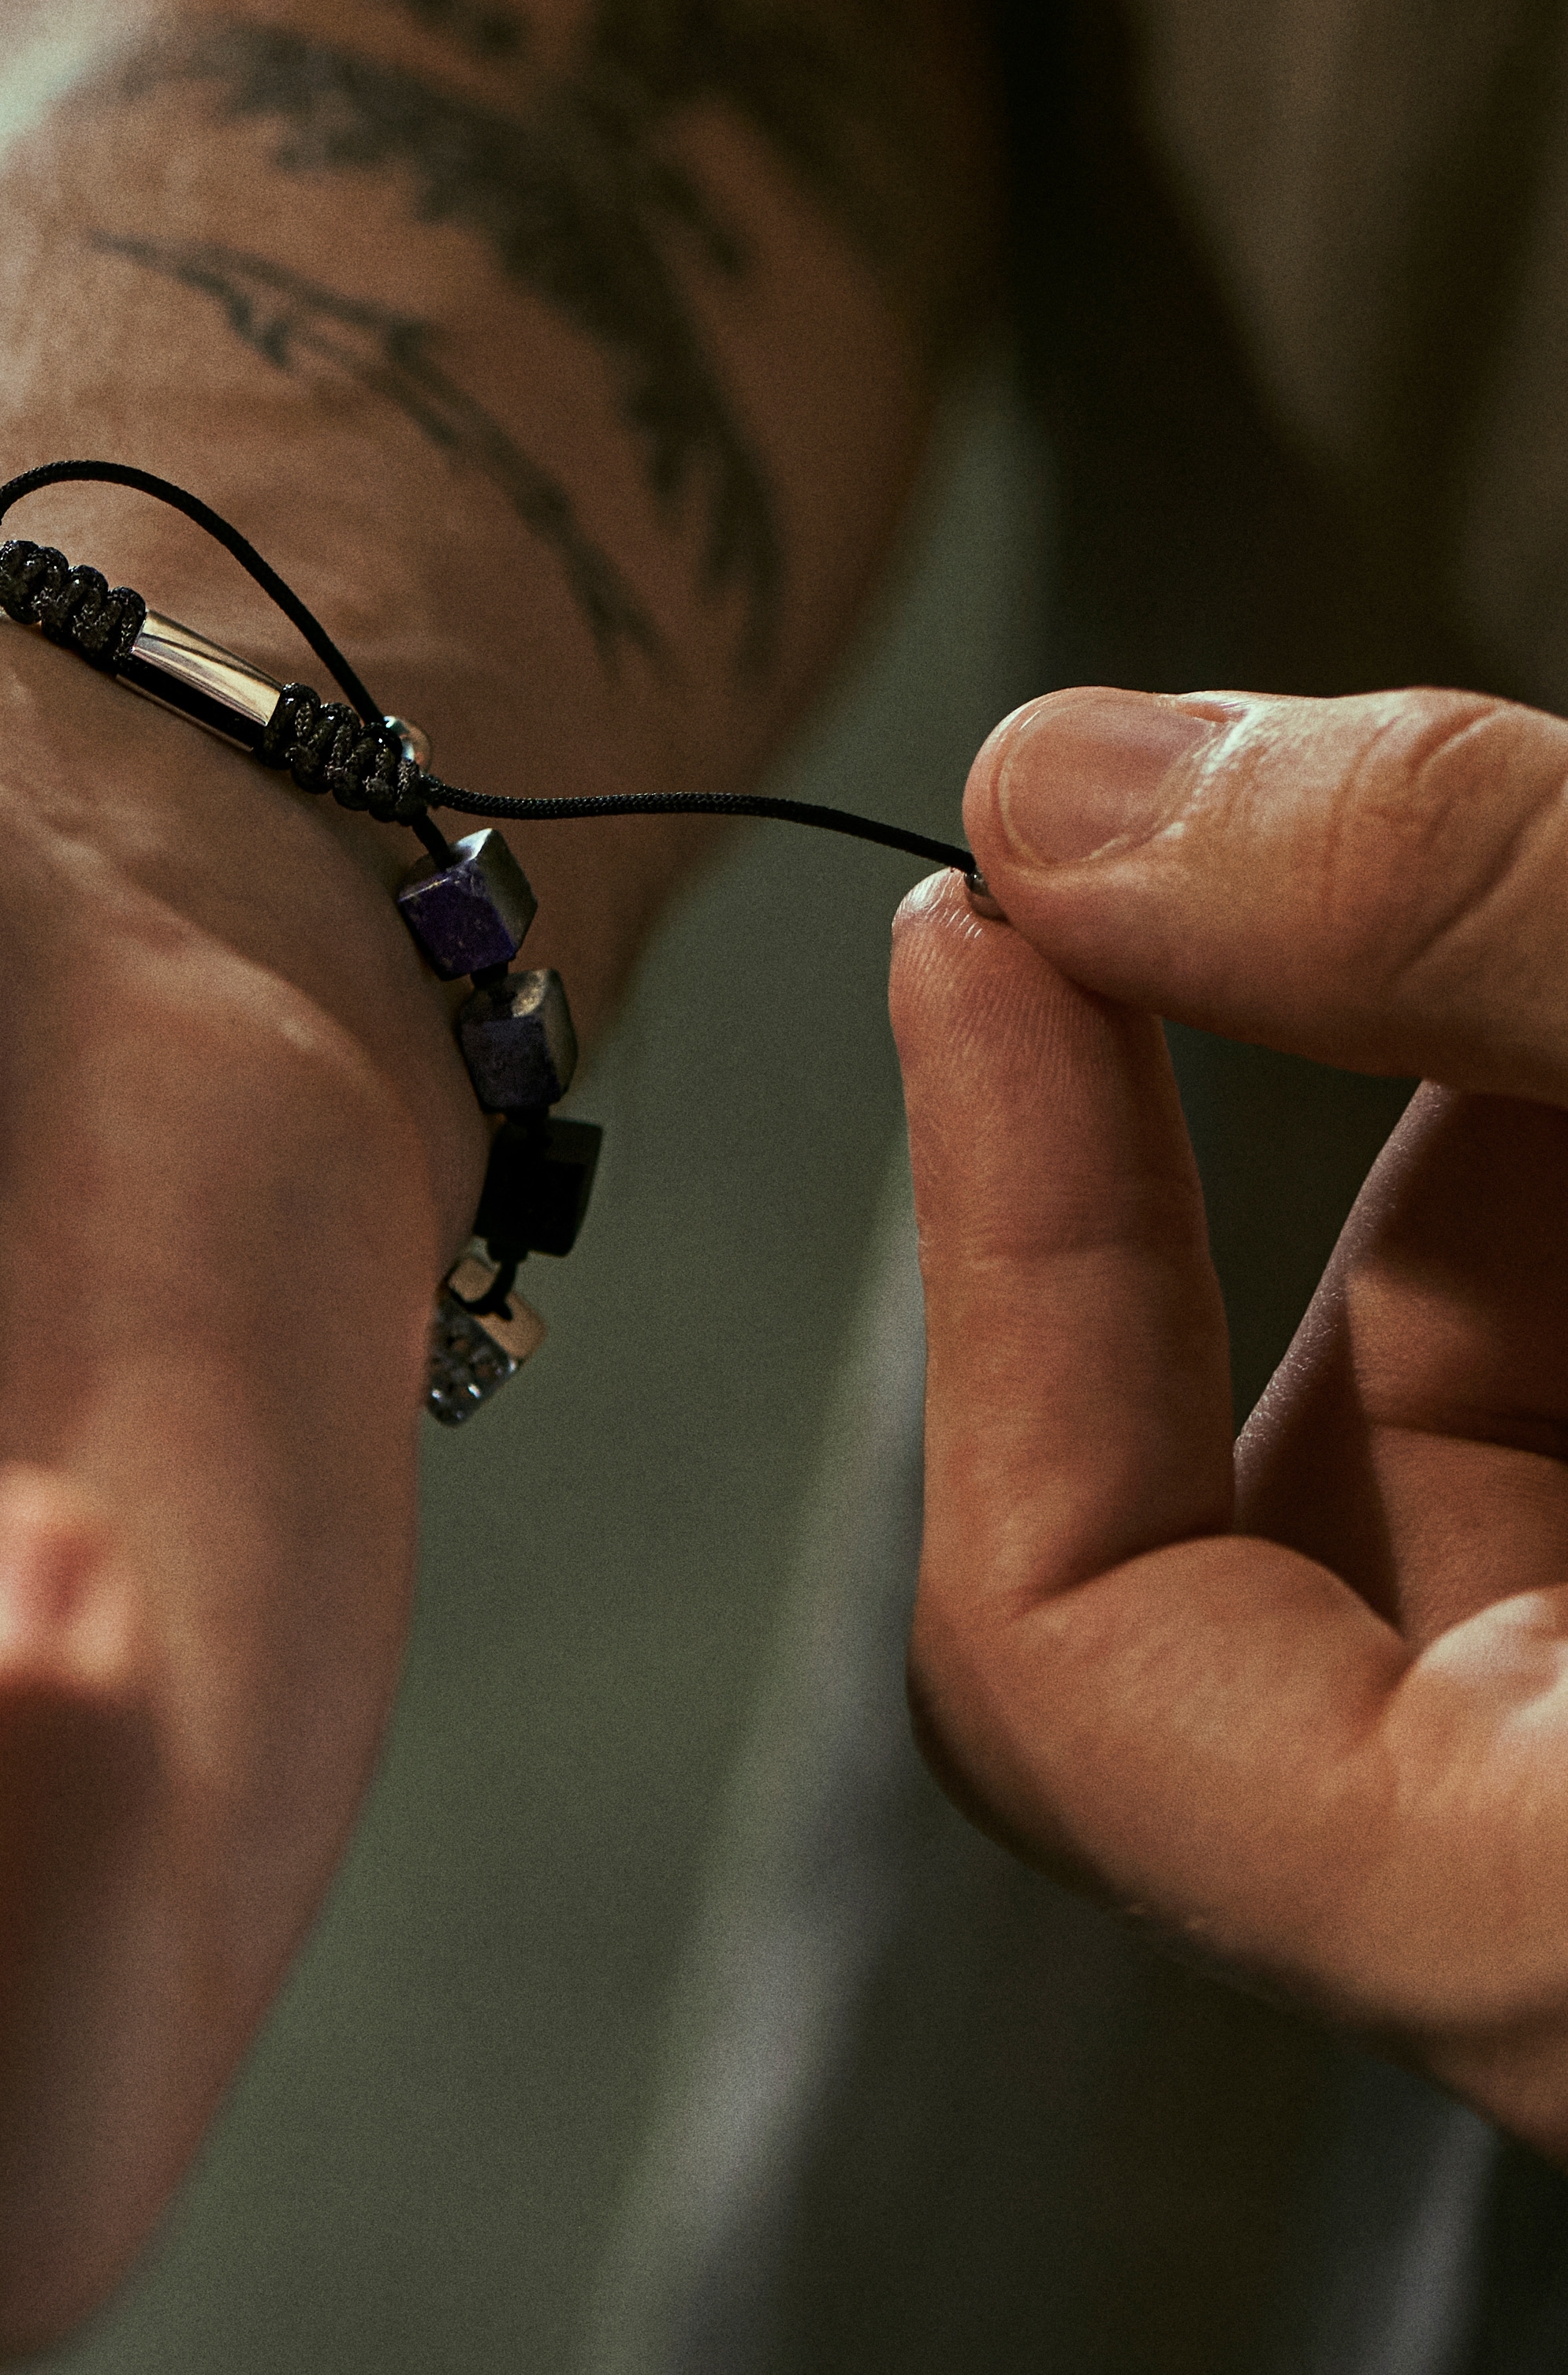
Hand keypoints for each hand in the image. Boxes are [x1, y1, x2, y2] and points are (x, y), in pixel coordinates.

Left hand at [894, 683, 1567, 2156]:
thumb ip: (1482, 921)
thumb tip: (1065, 786)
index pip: (1086, 1676)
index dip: (1002, 1272)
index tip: (980, 945)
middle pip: (1255, 1554)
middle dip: (1237, 1171)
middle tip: (1184, 859)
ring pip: (1470, 1491)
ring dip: (1448, 1143)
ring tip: (1477, 874)